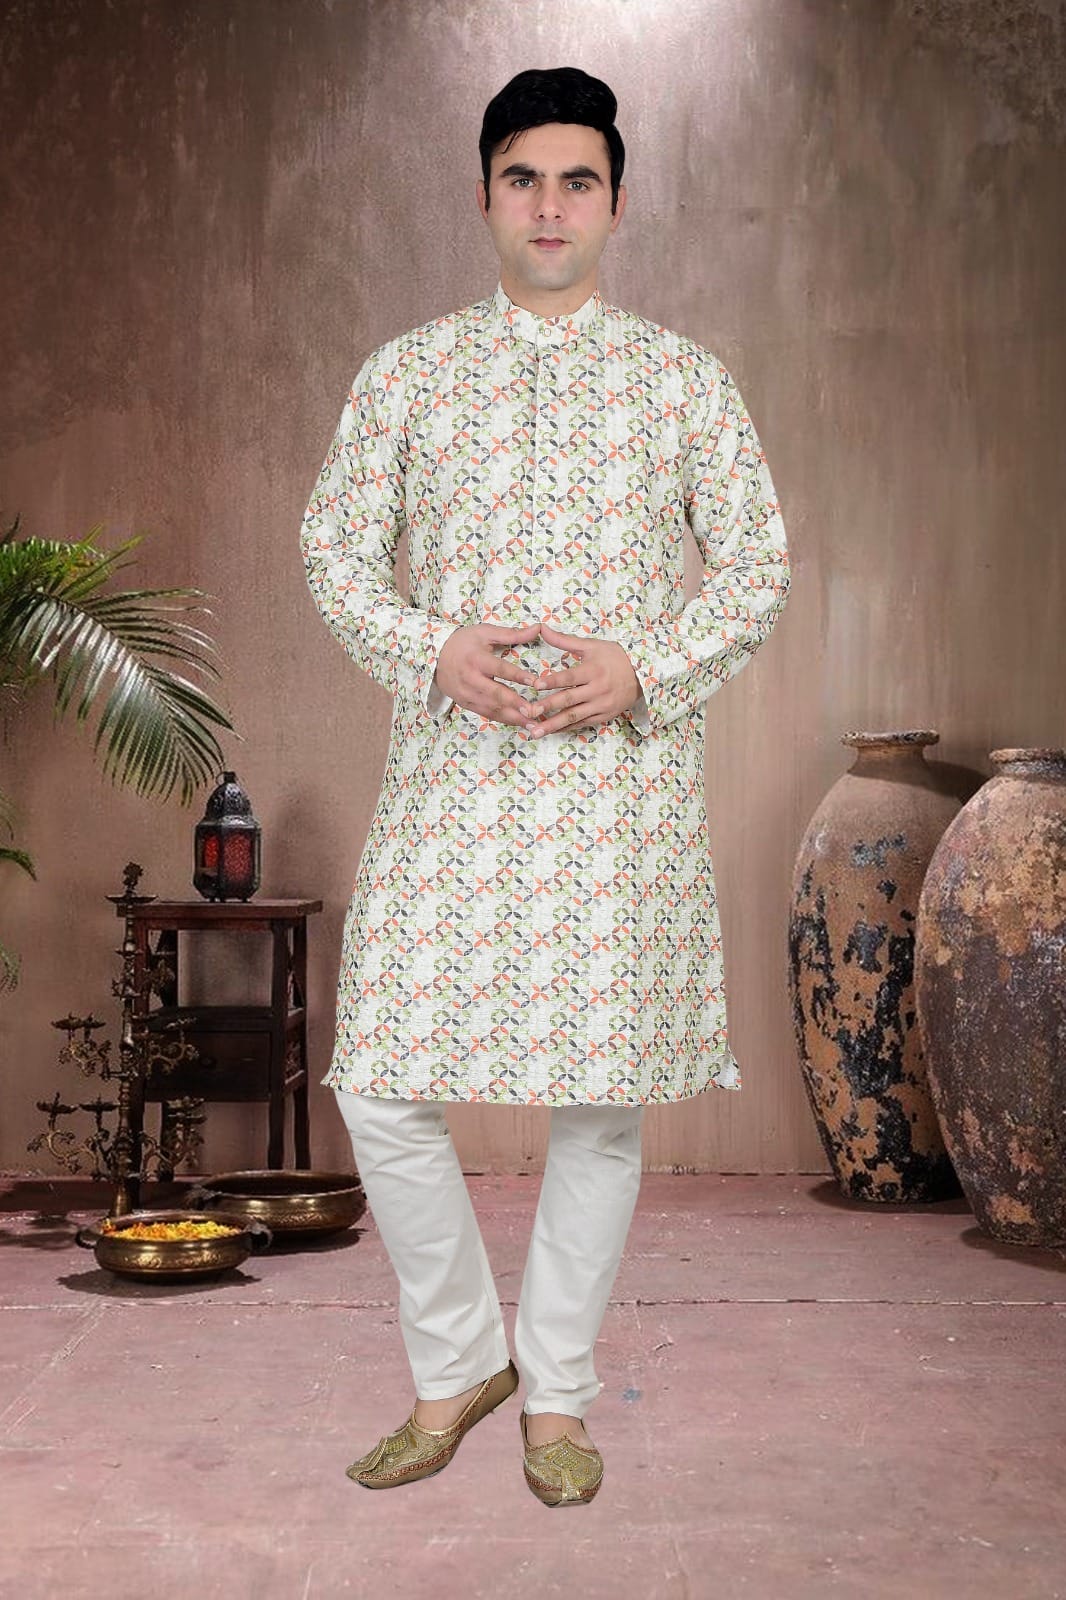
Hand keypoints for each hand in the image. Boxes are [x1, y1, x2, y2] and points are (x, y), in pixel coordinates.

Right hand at [433, 621, 542, 727]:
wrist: (435, 656)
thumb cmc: (463, 642)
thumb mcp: (485, 632)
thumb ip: (512, 634)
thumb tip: (537, 628)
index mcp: (476, 659)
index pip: (500, 669)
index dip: (517, 676)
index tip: (535, 682)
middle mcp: (470, 679)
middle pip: (496, 693)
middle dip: (516, 704)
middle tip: (535, 711)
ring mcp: (467, 694)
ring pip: (492, 708)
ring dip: (513, 717)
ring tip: (533, 724)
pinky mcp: (466, 703)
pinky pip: (486, 714)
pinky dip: (503, 720)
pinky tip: (519, 723)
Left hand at [526, 622, 640, 737]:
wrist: (643, 675)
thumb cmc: (614, 657)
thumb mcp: (591, 646)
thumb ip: (564, 640)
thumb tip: (542, 628)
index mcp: (593, 670)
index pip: (569, 677)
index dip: (553, 681)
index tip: (536, 685)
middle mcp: (597, 690)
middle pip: (569, 700)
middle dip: (548, 707)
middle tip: (528, 713)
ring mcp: (601, 705)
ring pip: (574, 716)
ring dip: (553, 725)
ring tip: (535, 732)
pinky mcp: (604, 716)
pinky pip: (582, 724)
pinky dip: (566, 728)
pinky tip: (552, 731)